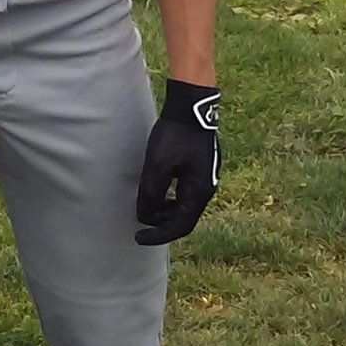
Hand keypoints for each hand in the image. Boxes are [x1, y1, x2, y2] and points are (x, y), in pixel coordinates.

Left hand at [135, 80, 220, 246]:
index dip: (158, 235)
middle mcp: (207, 189)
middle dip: (161, 225)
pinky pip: (186, 194)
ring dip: (166, 213)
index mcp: (198, 191)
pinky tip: (158, 192)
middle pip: (184, 219)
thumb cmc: (175, 134)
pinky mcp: (202, 169)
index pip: (179, 226)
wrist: (192, 107)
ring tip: (147, 209)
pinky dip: (171, 200)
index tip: (138, 238)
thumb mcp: (158, 164)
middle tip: (140, 226)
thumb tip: (144, 215)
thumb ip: (151, 192)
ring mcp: (206, 179)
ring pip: (185, 207)